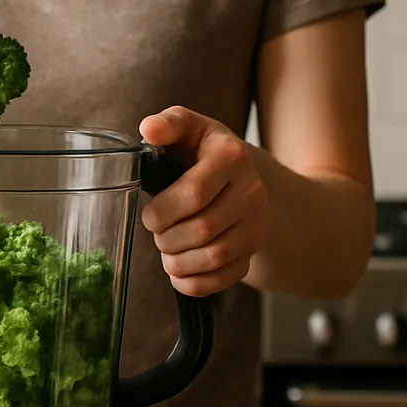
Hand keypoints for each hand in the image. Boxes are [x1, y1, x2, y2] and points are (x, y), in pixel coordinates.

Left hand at [139, 107, 267, 296]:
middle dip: (167, 237)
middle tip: (157, 232)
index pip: (194, 194)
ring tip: (166, 250)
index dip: (162, 211)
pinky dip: (194, 283)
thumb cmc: (200, 150)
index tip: (149, 214)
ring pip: (213, 257)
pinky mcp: (253, 250)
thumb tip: (149, 128)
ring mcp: (256, 224)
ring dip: (177, 262)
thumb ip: (168, 123)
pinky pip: (224, 278)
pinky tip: (179, 272)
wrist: (236, 175)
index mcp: (232, 156)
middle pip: (202, 229)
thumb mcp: (188, 127)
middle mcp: (252, 191)